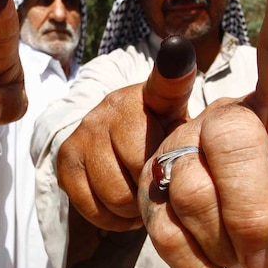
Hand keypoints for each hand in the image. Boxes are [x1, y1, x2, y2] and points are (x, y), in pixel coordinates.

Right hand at [57, 35, 198, 267]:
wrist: (108, 143)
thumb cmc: (160, 139)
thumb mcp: (184, 125)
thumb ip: (201, 123)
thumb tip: (195, 71)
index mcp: (153, 96)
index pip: (165, 80)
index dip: (172, 68)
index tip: (178, 49)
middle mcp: (115, 105)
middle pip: (142, 168)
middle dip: (157, 188)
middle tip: (163, 186)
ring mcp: (87, 131)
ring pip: (118, 195)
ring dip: (135, 208)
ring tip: (145, 197)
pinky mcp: (66, 158)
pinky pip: (93, 207)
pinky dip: (112, 218)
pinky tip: (123, 205)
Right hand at [137, 0, 267, 267]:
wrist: (176, 221)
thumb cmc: (255, 210)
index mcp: (264, 103)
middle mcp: (196, 94)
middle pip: (226, 139)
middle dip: (243, 215)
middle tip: (250, 257)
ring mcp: (126, 114)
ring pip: (169, 185)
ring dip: (192, 235)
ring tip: (202, 232)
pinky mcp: (81, 149)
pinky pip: (116, 208)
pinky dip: (146, 239)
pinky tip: (162, 229)